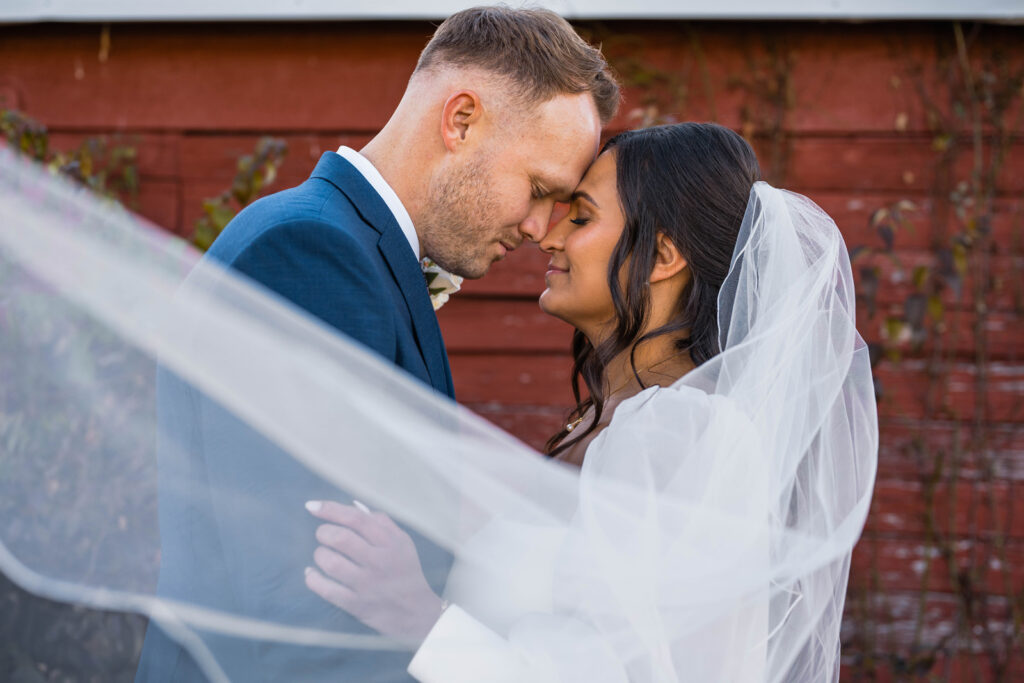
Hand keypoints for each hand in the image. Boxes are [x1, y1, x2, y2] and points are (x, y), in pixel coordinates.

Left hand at [304, 500, 442, 642]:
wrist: (416, 612)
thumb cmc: (405, 570)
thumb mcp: (402, 541)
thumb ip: (381, 521)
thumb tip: (352, 506)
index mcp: (389, 543)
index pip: (356, 519)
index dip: (330, 509)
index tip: (312, 507)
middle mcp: (378, 562)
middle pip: (340, 538)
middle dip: (324, 532)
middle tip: (324, 535)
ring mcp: (366, 585)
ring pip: (331, 563)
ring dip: (320, 554)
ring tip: (323, 554)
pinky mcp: (356, 605)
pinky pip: (326, 590)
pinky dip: (313, 579)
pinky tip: (311, 574)